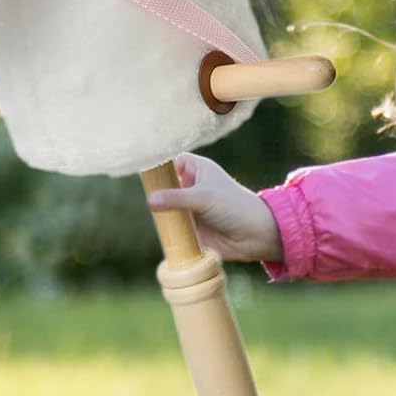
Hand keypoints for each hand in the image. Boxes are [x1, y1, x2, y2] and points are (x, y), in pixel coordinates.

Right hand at [147, 152, 284, 264]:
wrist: (255, 235)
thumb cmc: (235, 206)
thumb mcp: (204, 197)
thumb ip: (176, 198)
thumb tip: (150, 200)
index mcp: (196, 169)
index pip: (170, 161)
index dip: (156, 164)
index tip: (139, 169)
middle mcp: (190, 186)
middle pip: (163, 186)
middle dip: (154, 191)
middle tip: (144, 196)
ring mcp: (188, 208)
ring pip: (164, 207)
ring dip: (158, 213)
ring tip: (153, 215)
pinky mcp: (189, 228)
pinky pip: (170, 227)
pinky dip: (164, 230)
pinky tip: (158, 231)